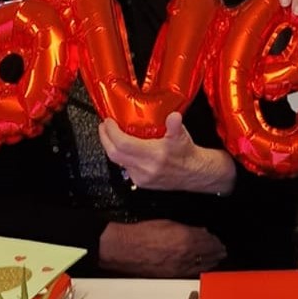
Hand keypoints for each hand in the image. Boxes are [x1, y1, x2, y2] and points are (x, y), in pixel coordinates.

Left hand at [98, 112, 234, 194]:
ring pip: (118, 162)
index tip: (108, 121)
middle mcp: (145, 168)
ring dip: (111, 147)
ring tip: (110, 134)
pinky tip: (122, 147)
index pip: (123, 144)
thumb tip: (173, 116)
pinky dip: (120, 155)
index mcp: (154, 155)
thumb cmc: (186, 153)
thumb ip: (175, 125)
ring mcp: (142, 177)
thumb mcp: (181, 135)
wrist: (194, 173)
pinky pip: (125, 167)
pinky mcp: (141, 182)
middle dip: (105, 138)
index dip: (111, 132)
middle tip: (104, 126)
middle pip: (114, 154)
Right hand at [98, 219, 226, 277]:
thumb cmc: (144, 233)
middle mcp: (186, 255)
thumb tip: (200, 232)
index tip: (218, 240)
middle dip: (217, 252)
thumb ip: (186, 228)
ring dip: (211, 262)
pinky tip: (203, 268)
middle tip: (223, 251)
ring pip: (202, 266)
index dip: (214, 240)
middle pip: (208, 255)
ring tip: (217, 259)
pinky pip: (192, 273)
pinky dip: (200, 269)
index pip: (207, 241)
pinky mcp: (173, 276)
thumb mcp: (166, 224)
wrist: (127, 250)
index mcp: (185, 239)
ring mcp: (181, 268)